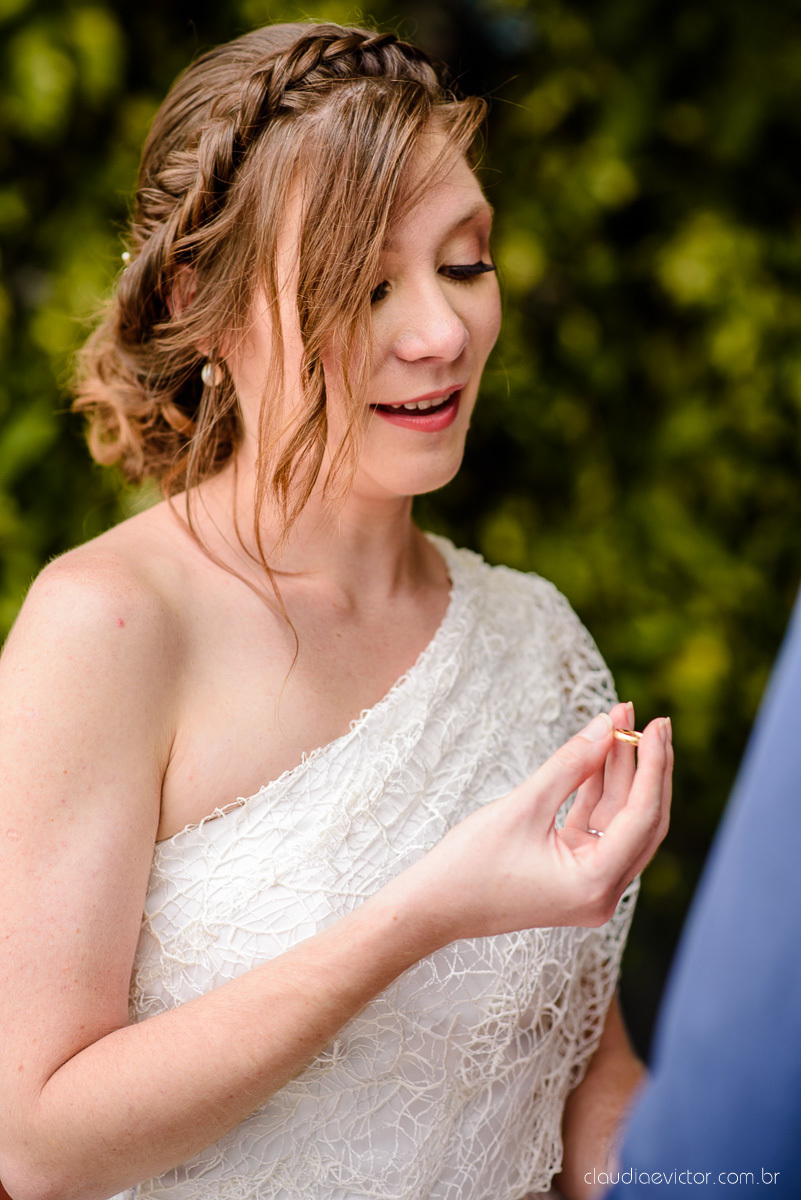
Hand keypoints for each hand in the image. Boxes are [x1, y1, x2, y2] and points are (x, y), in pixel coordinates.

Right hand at [399, 702, 671, 945]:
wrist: (434, 905)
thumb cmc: (471, 864)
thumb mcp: (523, 806)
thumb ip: (570, 764)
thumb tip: (607, 725)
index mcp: (595, 883)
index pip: (642, 816)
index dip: (653, 766)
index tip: (655, 723)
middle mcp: (603, 892)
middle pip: (642, 820)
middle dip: (646, 768)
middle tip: (648, 718)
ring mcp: (590, 886)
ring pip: (621, 821)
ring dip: (621, 774)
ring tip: (618, 724)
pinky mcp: (575, 875)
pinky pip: (598, 826)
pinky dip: (599, 791)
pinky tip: (599, 754)